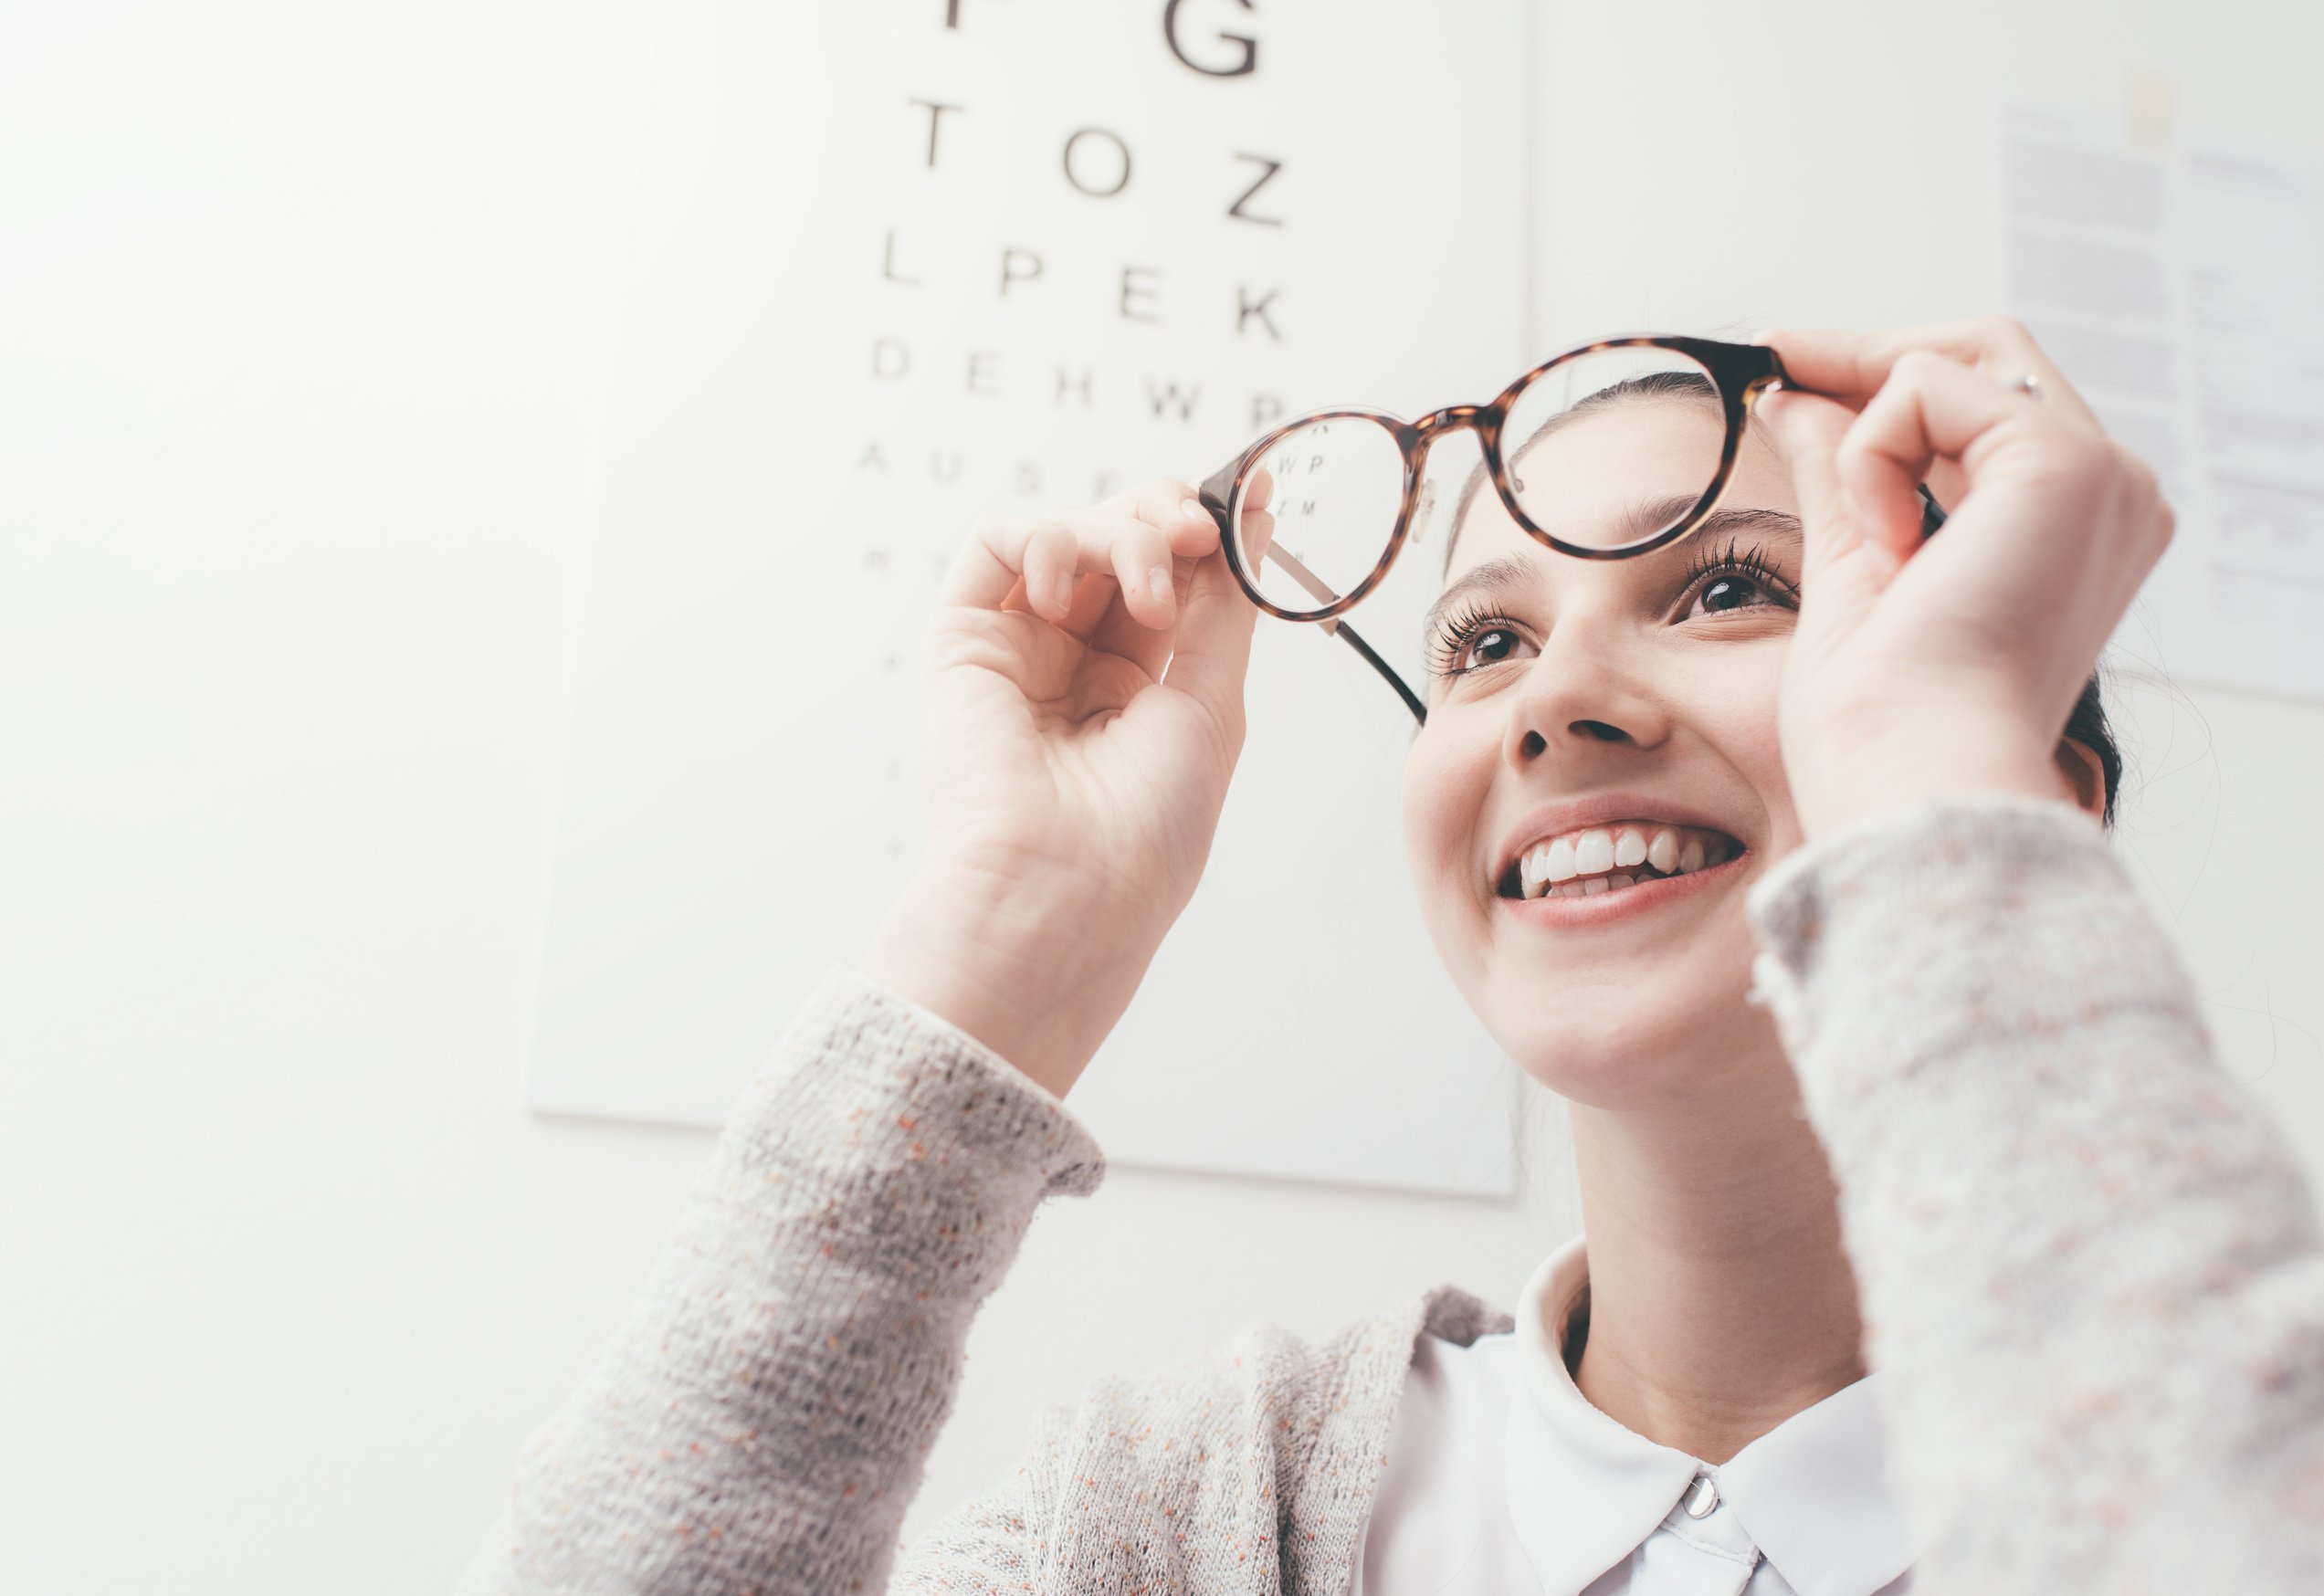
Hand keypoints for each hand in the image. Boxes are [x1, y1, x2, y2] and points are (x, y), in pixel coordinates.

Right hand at [861, 477, 1263, 1097]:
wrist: (1063, 891)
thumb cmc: (1143, 829)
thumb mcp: (1210, 701)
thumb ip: (1224, 605)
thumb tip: (1254, 515)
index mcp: (1136, 688)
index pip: (1171, 578)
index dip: (1204, 535)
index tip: (1247, 499)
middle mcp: (1073, 664)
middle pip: (1118, 543)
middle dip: (1165, 519)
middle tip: (1200, 532)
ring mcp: (1016, 649)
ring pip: (1066, 535)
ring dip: (1118, 537)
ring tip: (1150, 594)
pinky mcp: (960, 642)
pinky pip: (994, 546)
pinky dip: (1040, 540)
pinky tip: (1064, 592)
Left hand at [1752, 318, 2173, 840]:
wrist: (1913, 775)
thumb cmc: (1884, 719)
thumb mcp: (1854, 566)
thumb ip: (1842, 475)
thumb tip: (1796, 397)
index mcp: (2074, 530)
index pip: (1988, 404)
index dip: (1886, 376)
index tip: (1787, 363)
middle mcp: (2110, 495)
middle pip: (1989, 355)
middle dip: (1871, 355)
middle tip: (1775, 359)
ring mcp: (2100, 476)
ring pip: (1955, 362)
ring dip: (1869, 437)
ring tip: (1870, 546)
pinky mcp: (2065, 465)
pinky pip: (1927, 389)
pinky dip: (1874, 457)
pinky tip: (1890, 549)